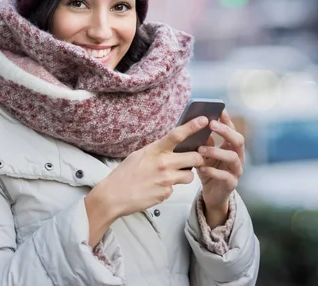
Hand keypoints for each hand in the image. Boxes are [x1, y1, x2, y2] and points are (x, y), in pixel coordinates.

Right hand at [91, 116, 207, 219]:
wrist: (114, 196)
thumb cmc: (124, 174)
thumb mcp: (139, 155)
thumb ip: (156, 151)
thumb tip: (170, 147)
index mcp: (155, 150)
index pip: (177, 135)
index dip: (192, 126)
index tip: (204, 120)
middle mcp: (163, 163)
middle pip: (195, 158)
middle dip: (199, 158)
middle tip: (195, 158)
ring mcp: (166, 179)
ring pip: (190, 175)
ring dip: (185, 174)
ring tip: (171, 175)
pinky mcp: (166, 193)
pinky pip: (176, 188)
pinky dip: (169, 187)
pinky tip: (156, 187)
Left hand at [196, 109, 244, 226]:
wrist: (211, 194)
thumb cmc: (208, 169)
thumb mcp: (204, 153)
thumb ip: (204, 141)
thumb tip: (198, 125)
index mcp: (232, 147)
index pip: (233, 130)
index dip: (227, 120)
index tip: (219, 110)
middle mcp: (238, 157)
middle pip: (238, 140)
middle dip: (226, 131)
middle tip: (212, 124)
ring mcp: (236, 171)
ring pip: (233, 157)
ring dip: (216, 151)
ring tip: (201, 149)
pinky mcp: (231, 184)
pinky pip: (225, 176)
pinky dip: (213, 170)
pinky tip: (201, 167)